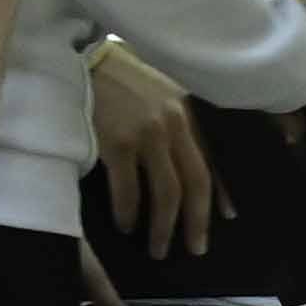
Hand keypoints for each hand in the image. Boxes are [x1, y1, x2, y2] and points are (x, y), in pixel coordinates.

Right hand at [85, 43, 228, 259]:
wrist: (77, 57)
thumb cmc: (115, 77)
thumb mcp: (157, 91)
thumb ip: (174, 119)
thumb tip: (182, 160)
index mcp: (188, 110)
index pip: (211, 158)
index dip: (221, 191)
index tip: (228, 216)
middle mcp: (174, 121)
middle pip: (195, 182)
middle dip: (196, 221)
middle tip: (195, 248)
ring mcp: (147, 132)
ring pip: (167, 193)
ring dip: (163, 227)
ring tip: (157, 248)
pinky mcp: (117, 142)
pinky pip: (129, 191)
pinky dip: (129, 213)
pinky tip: (126, 226)